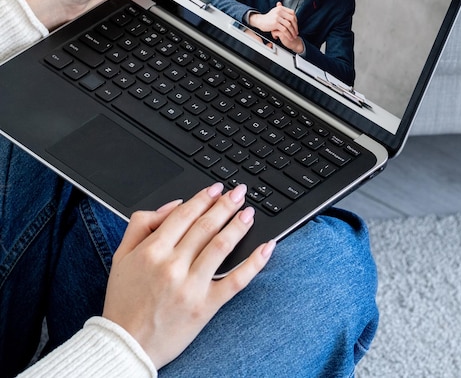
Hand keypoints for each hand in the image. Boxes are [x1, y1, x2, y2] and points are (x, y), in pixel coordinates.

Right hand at [102, 183, 274, 369]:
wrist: (125, 346)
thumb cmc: (124, 301)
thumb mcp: (121, 256)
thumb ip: (142, 224)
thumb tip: (174, 205)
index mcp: (152, 251)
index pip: (184, 214)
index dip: (203, 197)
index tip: (217, 188)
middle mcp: (172, 266)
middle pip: (206, 226)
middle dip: (225, 204)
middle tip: (240, 192)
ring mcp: (191, 286)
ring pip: (221, 246)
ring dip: (238, 225)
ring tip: (249, 212)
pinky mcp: (205, 307)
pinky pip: (235, 280)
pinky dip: (254, 262)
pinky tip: (266, 247)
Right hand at [250, 3, 303, 52]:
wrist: (260, 21)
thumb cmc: (268, 18)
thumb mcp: (276, 12)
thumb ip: (284, 12)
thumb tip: (292, 13)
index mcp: (281, 8)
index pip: (292, 13)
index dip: (296, 20)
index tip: (296, 26)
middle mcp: (279, 11)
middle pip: (292, 19)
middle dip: (295, 27)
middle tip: (296, 32)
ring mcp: (277, 17)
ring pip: (289, 25)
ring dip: (292, 32)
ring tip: (293, 36)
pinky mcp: (275, 23)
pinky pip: (284, 30)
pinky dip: (288, 34)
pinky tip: (289, 37)